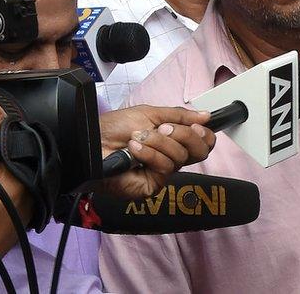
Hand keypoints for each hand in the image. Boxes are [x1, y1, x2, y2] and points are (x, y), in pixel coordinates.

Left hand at [99, 105, 216, 198]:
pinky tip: (134, 149)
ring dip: (159, 142)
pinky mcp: (152, 185)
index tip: (196, 125)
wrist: (93, 141)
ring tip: (138, 137)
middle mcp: (170, 158)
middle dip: (184, 135)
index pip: (202, 143)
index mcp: (172, 141)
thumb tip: (206, 116)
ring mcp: (161, 173)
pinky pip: (165, 168)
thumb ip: (179, 115)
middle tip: (164, 129)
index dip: (204, 135)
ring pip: (180, 158)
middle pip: (199, 152)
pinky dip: (150, 154)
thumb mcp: (150, 114)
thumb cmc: (114, 128)